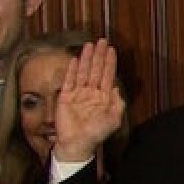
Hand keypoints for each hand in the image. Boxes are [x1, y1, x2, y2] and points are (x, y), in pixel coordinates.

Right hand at [53, 38, 124, 162]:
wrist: (77, 142)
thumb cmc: (96, 133)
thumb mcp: (114, 120)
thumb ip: (118, 104)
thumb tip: (118, 88)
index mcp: (104, 97)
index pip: (108, 76)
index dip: (110, 62)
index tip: (112, 50)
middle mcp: (91, 93)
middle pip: (96, 70)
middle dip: (99, 55)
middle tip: (102, 40)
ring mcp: (78, 94)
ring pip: (84, 72)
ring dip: (87, 58)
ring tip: (90, 45)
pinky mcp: (65, 97)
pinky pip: (69, 80)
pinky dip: (72, 70)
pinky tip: (76, 59)